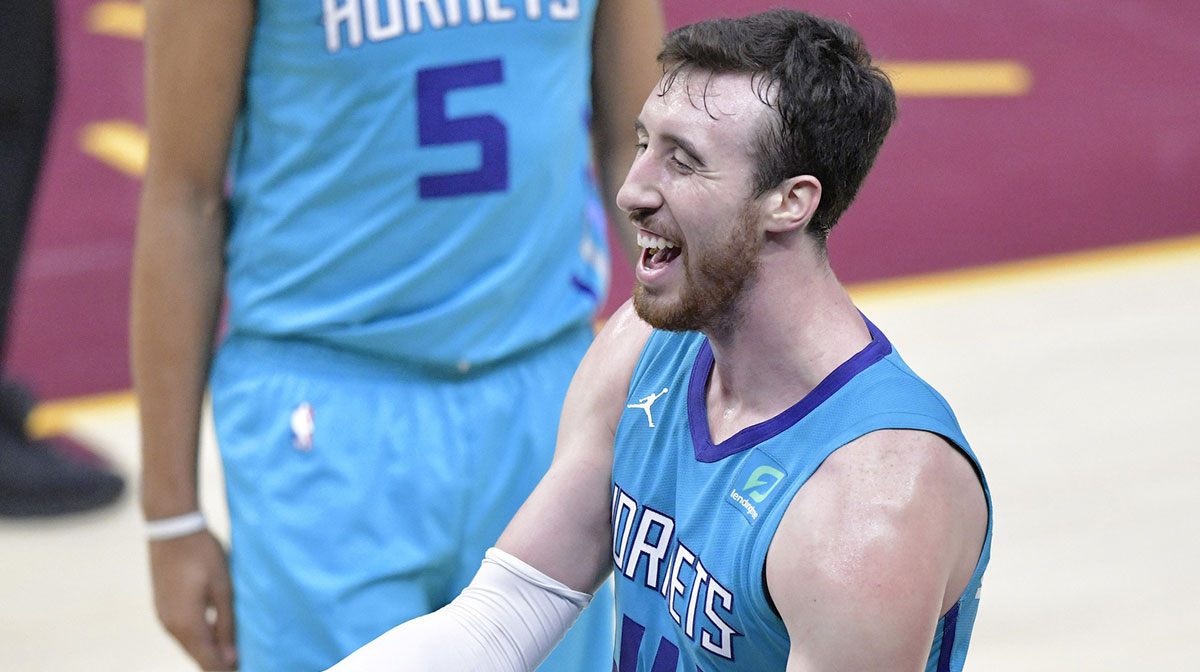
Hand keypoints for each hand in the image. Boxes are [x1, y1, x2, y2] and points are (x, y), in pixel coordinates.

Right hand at [148, 530, 237, 669]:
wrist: (172, 528)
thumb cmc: (203, 554)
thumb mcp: (223, 589)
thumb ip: (226, 625)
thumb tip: (231, 659)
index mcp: (187, 624)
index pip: (209, 662)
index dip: (227, 670)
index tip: (245, 669)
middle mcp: (170, 626)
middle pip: (198, 656)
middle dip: (219, 663)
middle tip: (242, 663)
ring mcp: (163, 617)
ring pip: (189, 644)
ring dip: (209, 650)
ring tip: (233, 653)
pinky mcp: (162, 607)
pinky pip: (182, 631)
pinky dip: (199, 637)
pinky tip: (215, 633)